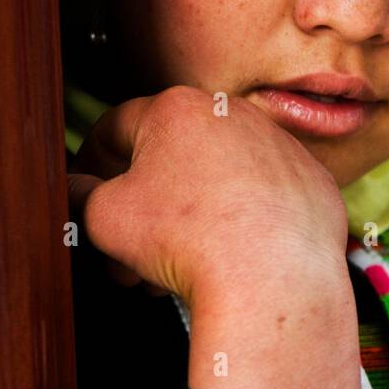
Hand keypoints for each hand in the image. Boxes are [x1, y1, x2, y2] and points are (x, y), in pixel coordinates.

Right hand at [67, 84, 349, 305]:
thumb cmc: (189, 241)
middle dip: (139, 211)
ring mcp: (278, 146)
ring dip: (184, 223)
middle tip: (124, 255)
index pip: (116, 129)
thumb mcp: (105, 216)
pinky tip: (222, 262)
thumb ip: (83, 195)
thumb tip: (78, 191)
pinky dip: (239, 226)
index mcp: (177, 109)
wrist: (271, 278)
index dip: (91, 165)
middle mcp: (232, 115)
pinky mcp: (310, 182)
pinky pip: (261, 202)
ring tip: (167, 273)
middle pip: (168, 163)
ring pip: (214, 183)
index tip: (86, 193)